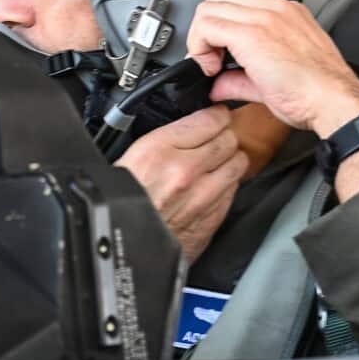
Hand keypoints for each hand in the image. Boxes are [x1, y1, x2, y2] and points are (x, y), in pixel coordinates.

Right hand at [115, 105, 249, 261]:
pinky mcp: (213, 215)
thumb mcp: (131, 157)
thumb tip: (191, 126)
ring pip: (238, 163)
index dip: (215, 115)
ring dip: (231, 159)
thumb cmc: (120, 203)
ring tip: (219, 160)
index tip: (216, 115)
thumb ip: (165, 139)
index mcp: (160, 150)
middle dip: (225, 136)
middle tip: (217, 137)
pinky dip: (228, 183)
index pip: (209, 120)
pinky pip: (234, 189)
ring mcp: (204, 195)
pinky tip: (215, 183)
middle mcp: (186, 171)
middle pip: (229, 140)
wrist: (122, 244)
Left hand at [185, 0, 358, 136]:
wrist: (335, 102)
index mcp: (285, 14)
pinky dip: (199, 47)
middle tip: (211, 59)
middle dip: (205, 29)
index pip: (235, 3)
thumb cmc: (317, 93)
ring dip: (201, 38)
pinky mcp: (252, 33)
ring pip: (209, 9)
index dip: (219, 28)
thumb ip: (240, 78)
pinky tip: (213, 69)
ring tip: (213, 66)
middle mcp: (275, 10)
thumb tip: (219, 85)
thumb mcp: (273, 79)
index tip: (218, 55)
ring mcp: (264, 18)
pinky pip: (208, 26)